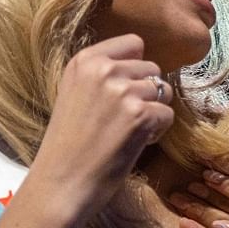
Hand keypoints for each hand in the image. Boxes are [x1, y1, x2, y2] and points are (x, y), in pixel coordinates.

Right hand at [0, 34, 173, 227]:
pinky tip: (134, 143)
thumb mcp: (75, 93)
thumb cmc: (68, 145)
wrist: (60, 184)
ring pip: (163, 91)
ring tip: (127, 132)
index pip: (133, 43)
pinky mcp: (140, 115)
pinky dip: (157, 132)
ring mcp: (123, 91)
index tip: (121, 91)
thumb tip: (142, 65)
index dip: (135, 69)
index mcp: (85, 60)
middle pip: (152, 69)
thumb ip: (103, 75)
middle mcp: (104, 69)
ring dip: (153, 112)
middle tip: (122, 119)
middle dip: (145, 93)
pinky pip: (167, 114)